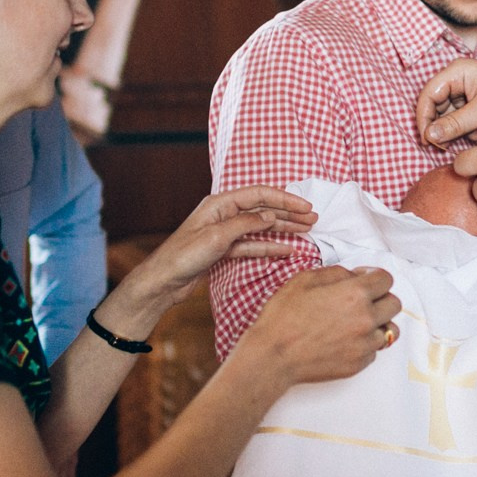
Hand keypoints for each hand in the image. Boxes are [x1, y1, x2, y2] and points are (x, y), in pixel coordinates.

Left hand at [118, 186, 317, 325]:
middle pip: (263, 209)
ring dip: (283, 229)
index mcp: (219, 203)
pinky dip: (270, 247)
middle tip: (313, 219)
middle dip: (289, 213)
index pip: (259, 195)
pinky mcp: (224, 250)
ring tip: (307, 232)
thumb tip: (271, 215)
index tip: (305, 206)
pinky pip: (253, 245)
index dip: (284, 199)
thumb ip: (246, 224)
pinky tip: (288, 250)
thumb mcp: (217, 237)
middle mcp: (224, 214)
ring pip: (261, 228)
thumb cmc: (183, 256)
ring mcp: (225, 232)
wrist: (163, 281)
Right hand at [234, 266, 399, 393]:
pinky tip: (345, 340)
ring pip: (390, 330)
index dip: (374, 277)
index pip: (386, 279)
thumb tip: (356, 275)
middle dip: (381, 298)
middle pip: (394, 304)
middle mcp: (366, 319)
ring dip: (378, 323)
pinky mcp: (359, 363)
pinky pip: (374, 350)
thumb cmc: (284, 317)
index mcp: (355, 294)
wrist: (273, 356)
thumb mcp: (304, 280)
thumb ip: (336, 273)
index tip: (364, 280)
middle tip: (362, 301)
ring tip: (357, 323)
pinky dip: (365, 344)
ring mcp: (364, 344)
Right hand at [417, 60, 476, 146]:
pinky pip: (463, 120)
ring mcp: (468, 91)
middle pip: (436, 106)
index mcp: (457, 72)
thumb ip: (454, 124)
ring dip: (459, 129)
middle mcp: (459, 79)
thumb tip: (429, 136)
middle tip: (446, 145)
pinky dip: (470, 128)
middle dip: (443, 126)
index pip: (428, 95)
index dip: (423, 118)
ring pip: (450, 116)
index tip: (426, 140)